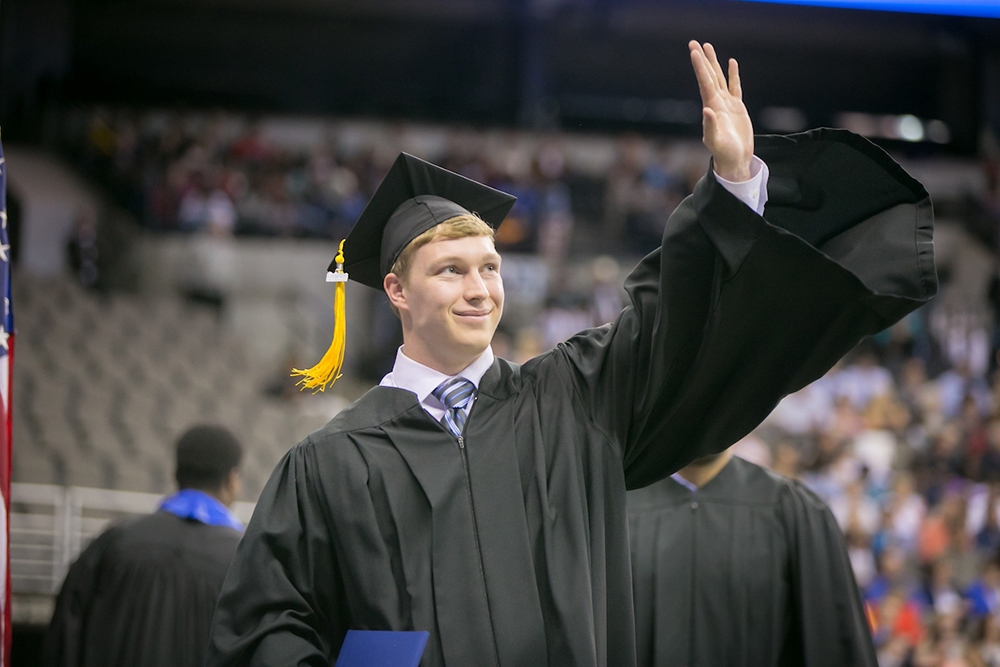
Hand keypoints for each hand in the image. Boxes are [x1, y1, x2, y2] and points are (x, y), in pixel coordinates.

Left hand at [688, 41, 753, 181]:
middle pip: (709, 76)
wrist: (734, 160)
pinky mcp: (737, 107)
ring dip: (714, 63)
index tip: (694, 52)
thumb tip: (706, 110)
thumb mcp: (715, 141)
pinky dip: (733, 75)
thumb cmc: (723, 153)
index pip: (705, 82)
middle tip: (694, 43)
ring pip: (719, 78)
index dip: (700, 67)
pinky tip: (731, 63)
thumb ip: (710, 127)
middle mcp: (716, 103)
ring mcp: (726, 104)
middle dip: (702, 59)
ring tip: (708, 46)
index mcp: (711, 108)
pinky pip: (735, 87)